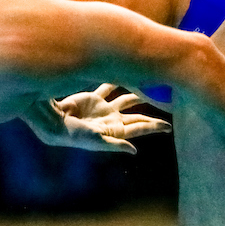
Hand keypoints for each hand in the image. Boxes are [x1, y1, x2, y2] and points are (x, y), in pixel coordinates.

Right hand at [55, 82, 171, 152]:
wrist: (55, 122)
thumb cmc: (76, 135)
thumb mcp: (97, 141)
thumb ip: (116, 144)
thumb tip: (134, 151)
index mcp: (115, 130)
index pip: (140, 127)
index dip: (155, 126)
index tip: (169, 126)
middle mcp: (112, 119)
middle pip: (137, 115)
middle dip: (152, 112)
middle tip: (169, 104)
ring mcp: (103, 108)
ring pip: (126, 99)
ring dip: (138, 94)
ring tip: (152, 88)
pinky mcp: (93, 98)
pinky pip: (108, 87)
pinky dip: (117, 82)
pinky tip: (128, 74)